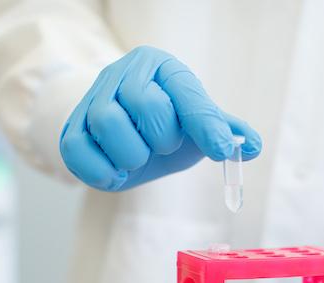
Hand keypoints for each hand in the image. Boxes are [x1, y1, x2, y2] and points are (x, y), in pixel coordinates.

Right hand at [59, 46, 261, 190]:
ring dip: (132, 155)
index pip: (186, 95)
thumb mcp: (196, 125)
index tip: (222, 152)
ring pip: (108, 122)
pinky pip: (77, 150)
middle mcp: (124, 74)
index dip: (206, 126)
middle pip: (145, 104)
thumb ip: (222, 131)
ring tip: (139, 158)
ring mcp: (93, 99)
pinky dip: (101, 172)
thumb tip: (252, 146)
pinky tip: (116, 173)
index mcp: (162, 67)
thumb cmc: (166, 126)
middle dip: (162, 138)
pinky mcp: (70, 128)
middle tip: (162, 146)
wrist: (121, 131)